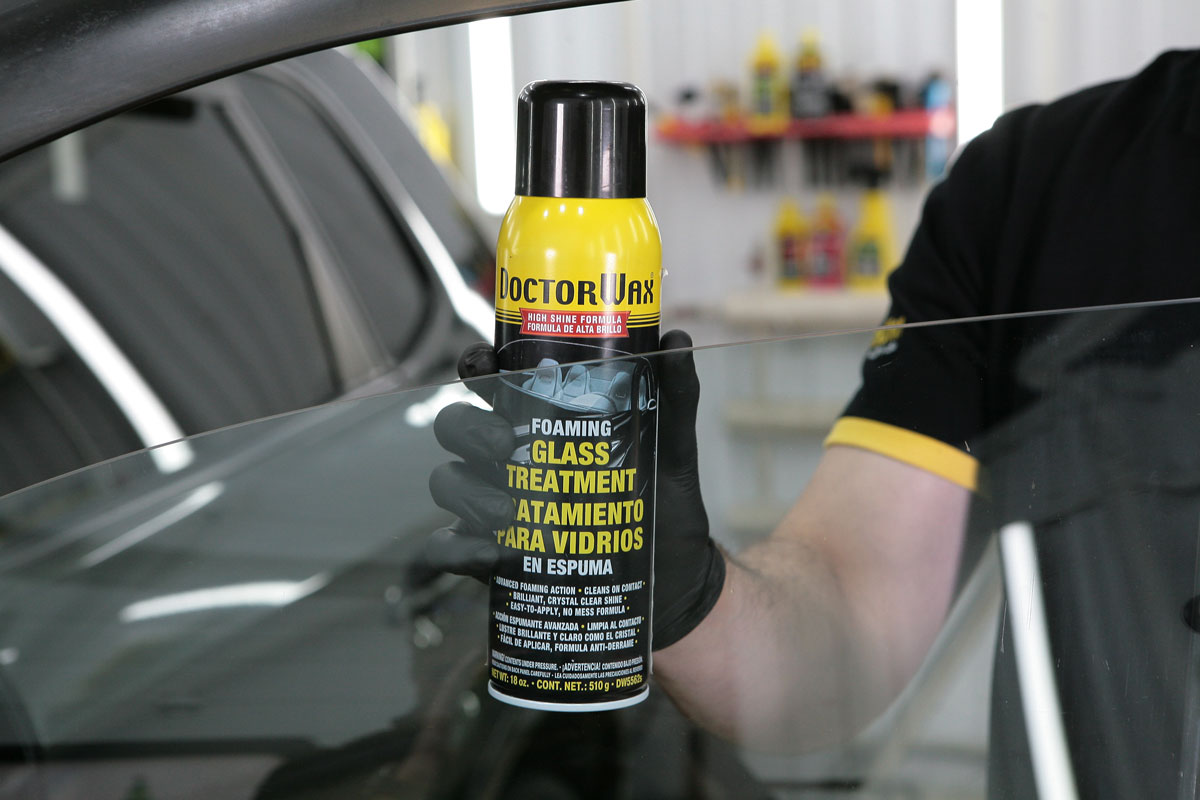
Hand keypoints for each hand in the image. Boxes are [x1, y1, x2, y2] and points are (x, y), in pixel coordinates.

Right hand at [426, 331, 724, 648]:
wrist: (673, 587)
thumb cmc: (666, 511)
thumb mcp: (673, 454)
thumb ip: (675, 399)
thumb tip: (677, 340)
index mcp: (542, 422)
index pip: (492, 382)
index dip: (476, 366)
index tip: (484, 364)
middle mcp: (507, 458)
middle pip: (456, 425)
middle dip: (471, 428)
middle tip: (506, 445)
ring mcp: (493, 507)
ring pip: (447, 481)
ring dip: (468, 490)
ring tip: (510, 510)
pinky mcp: (489, 557)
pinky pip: (446, 548)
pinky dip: (458, 548)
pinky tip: (492, 552)